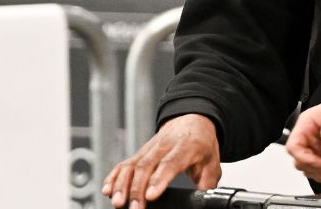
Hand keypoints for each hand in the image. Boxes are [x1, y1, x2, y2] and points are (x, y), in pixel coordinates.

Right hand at [103, 114, 222, 208]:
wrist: (192, 119)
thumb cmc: (201, 142)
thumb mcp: (212, 162)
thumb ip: (207, 183)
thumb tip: (204, 200)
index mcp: (185, 146)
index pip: (170, 163)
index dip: (159, 179)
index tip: (151, 196)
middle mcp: (164, 146)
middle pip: (146, 166)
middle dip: (137, 189)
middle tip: (134, 208)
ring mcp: (149, 148)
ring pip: (132, 165)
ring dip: (122, 185)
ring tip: (118, 203)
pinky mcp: (139, 153)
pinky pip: (124, 164)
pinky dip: (114, 177)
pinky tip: (108, 190)